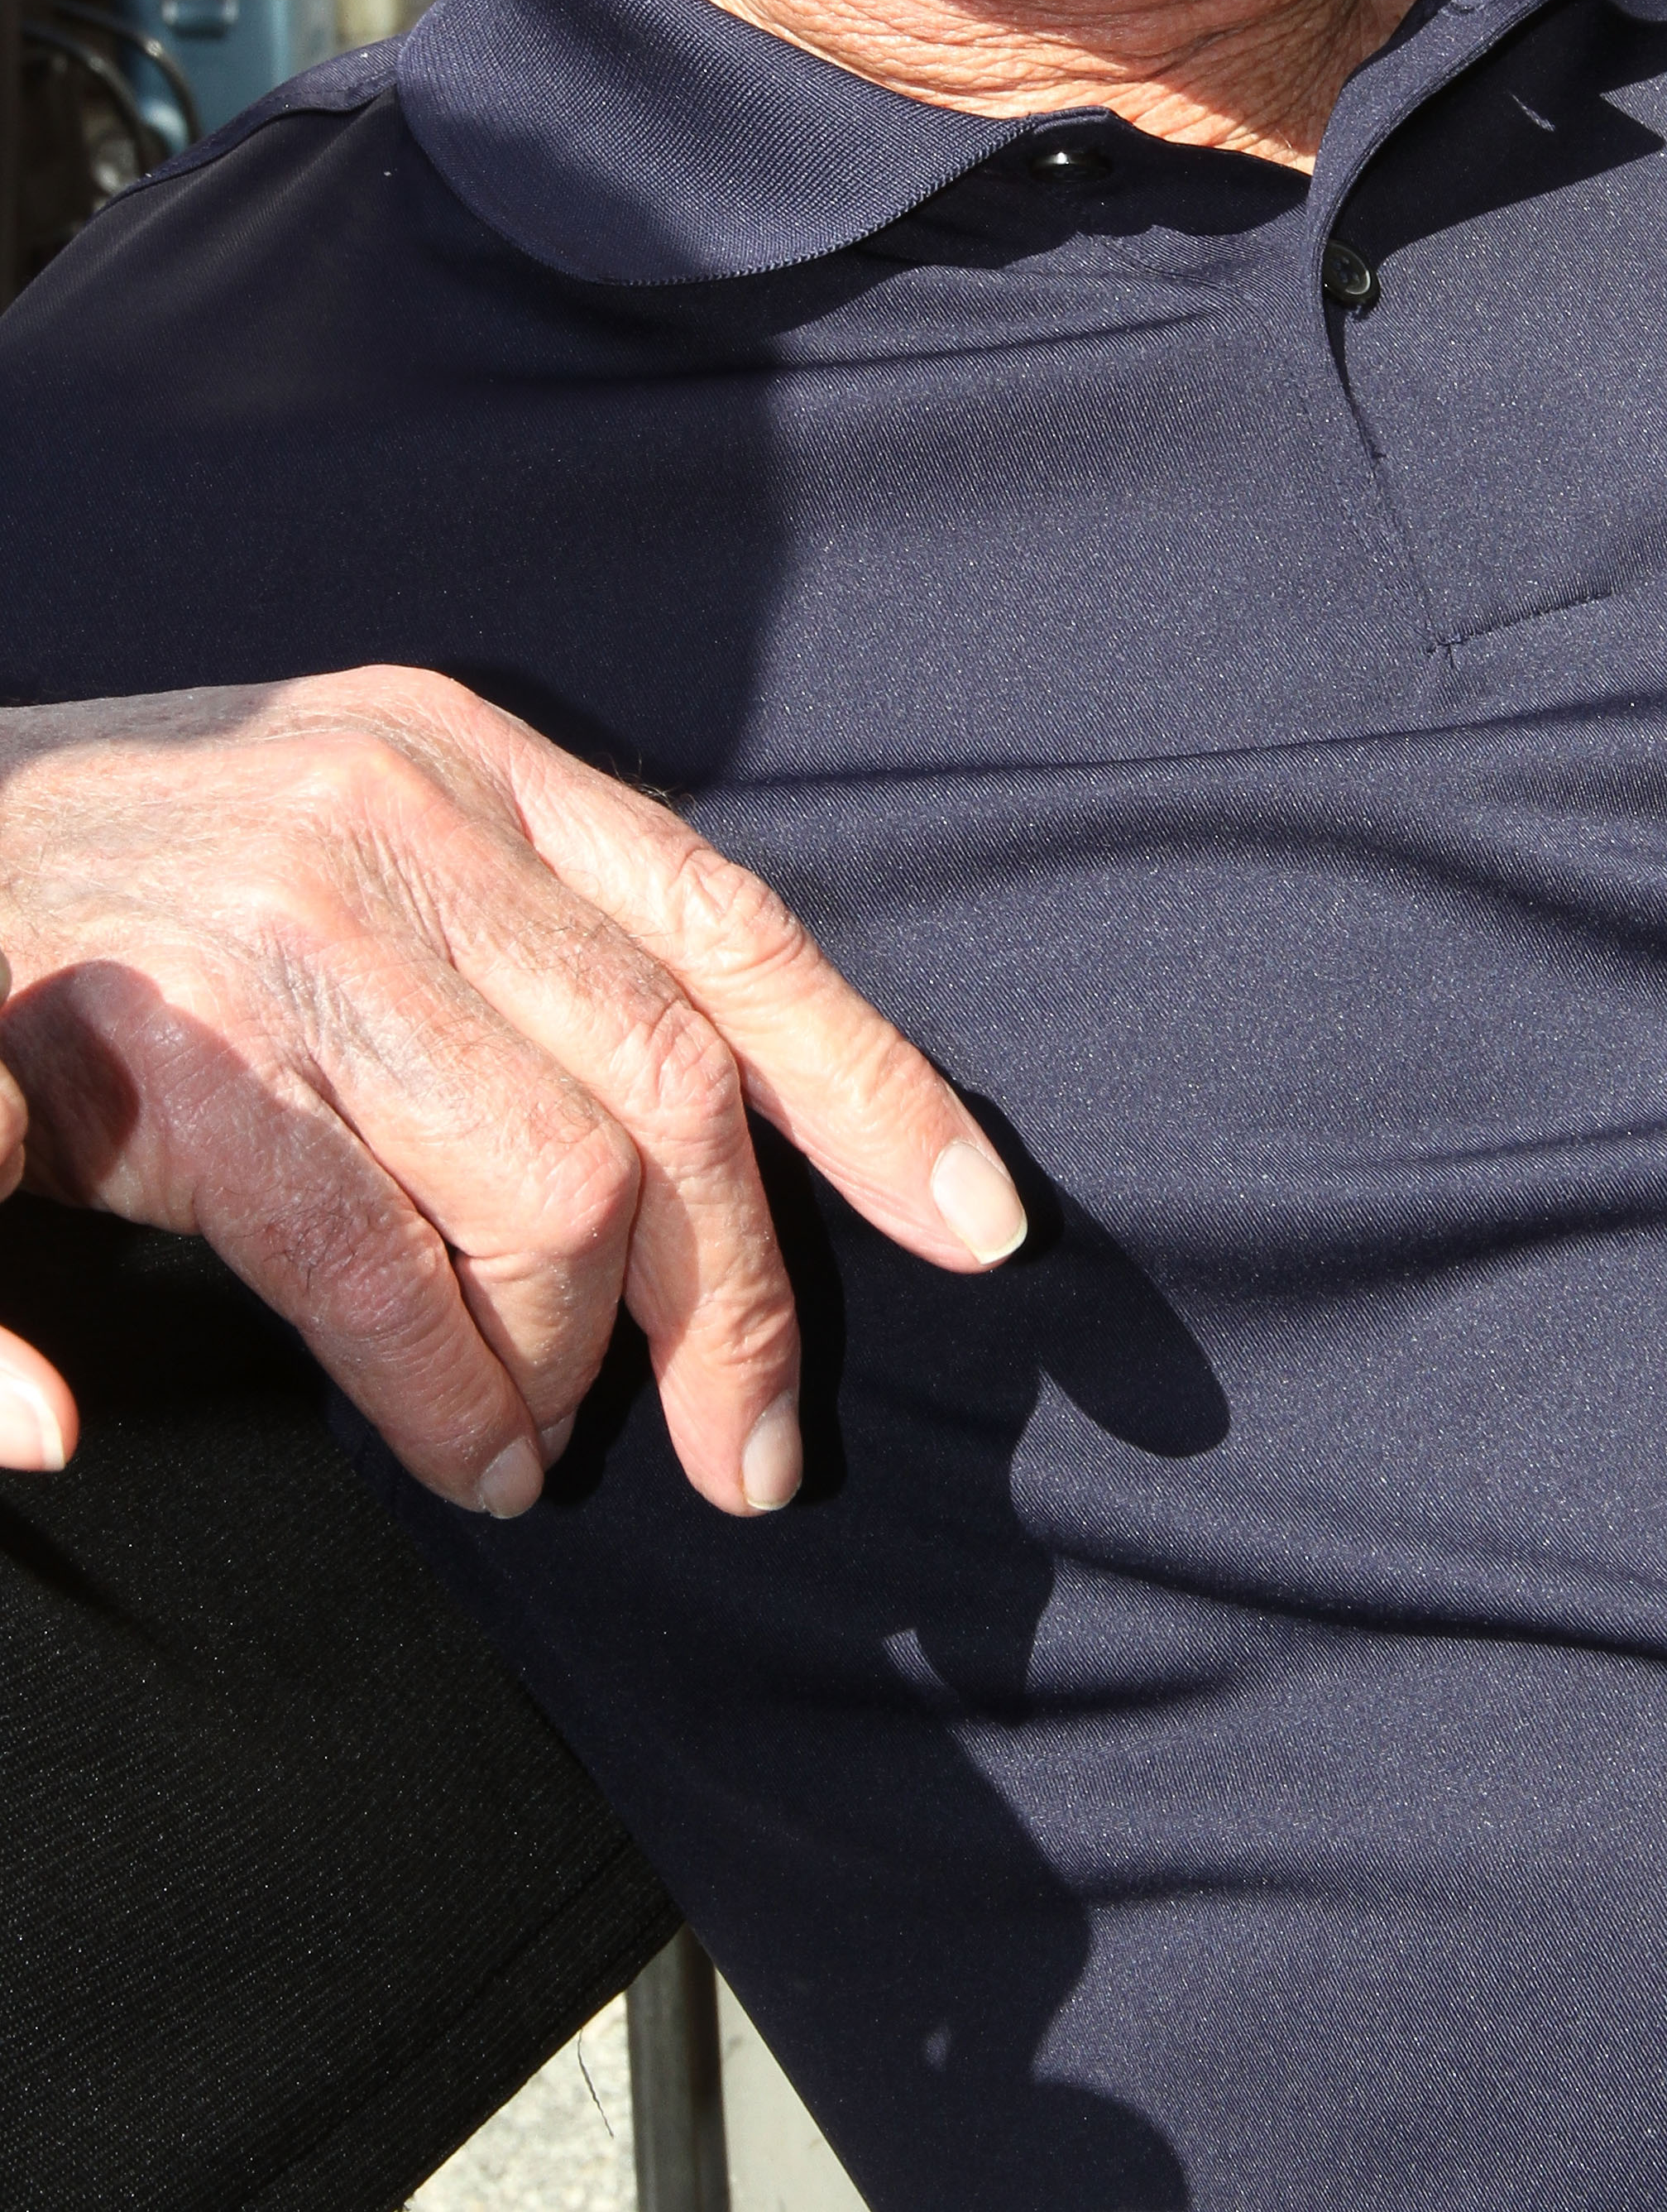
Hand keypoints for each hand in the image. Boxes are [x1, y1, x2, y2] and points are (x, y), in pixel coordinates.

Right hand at [0, 672, 1024, 1521]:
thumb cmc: (144, 878)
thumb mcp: (359, 827)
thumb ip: (524, 934)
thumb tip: (712, 1143)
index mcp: (463, 759)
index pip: (729, 927)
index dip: (873, 1086)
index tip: (981, 1228)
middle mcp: (387, 822)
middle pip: (659, 1093)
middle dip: (734, 1300)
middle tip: (750, 1452)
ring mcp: (264, 936)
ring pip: (534, 1191)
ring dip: (551, 1362)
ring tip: (525, 1443)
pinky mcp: (141, 1058)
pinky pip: (346, 1264)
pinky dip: (410, 1380)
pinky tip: (443, 1445)